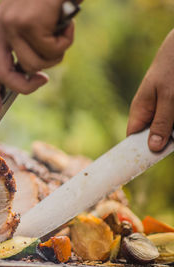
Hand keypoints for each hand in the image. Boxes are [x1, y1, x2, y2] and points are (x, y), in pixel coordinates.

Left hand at [0, 0, 74, 114]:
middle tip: (43, 79)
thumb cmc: (48, 0)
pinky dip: (66, 41)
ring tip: (60, 31)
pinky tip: (65, 23)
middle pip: (8, 75)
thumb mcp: (30, 23)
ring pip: (36, 64)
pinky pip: (52, 51)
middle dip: (27, 85)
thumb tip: (29, 74)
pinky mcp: (30, 23)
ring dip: (55, 53)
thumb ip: (24, 47)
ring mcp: (13, 25)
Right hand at [127, 29, 173, 151]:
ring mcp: (162, 108)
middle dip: (163, 142)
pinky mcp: (171, 105)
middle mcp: (150, 112)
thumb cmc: (172, 68)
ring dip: (173, 132)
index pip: (133, 139)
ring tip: (173, 125)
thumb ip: (162, 122)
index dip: (137, 152)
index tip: (144, 164)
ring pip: (168, 129)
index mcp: (140, 111)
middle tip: (171, 143)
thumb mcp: (169, 97)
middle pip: (153, 136)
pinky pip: (172, 121)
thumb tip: (153, 148)